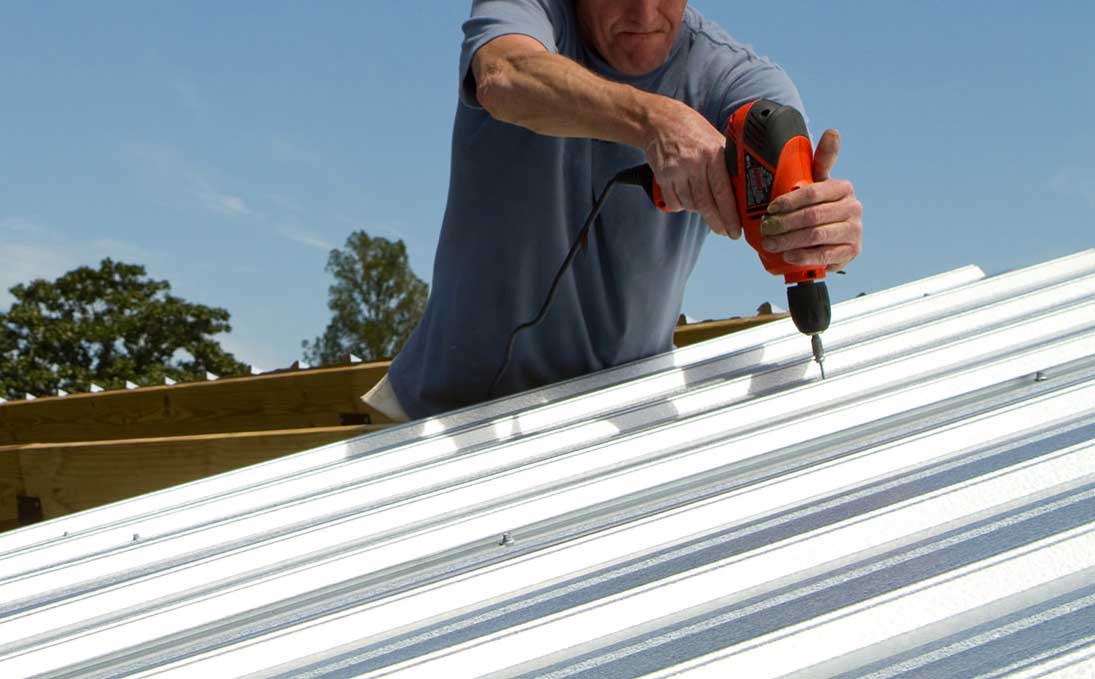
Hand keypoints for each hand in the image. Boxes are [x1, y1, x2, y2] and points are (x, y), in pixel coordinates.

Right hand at [643, 98, 740, 237]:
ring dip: (699, 210)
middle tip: (724, 232)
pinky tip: (685, 197)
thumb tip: (740, 189)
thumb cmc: (691, 130)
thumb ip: (726, 163)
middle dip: (717, 222)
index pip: (723, 191)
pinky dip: (681, 205)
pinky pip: (674, 202)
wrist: (660, 122)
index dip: (730, 215)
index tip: (735, 229)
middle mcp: (694, 163)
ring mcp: (677, 171)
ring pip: (690, 205)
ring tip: (703, 205)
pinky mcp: (663, 177)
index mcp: (713, 154)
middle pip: (706, 204)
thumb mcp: (715, 140)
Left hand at [758, 129, 862, 270]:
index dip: (788, 201)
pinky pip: (824, 256)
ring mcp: (854, 231)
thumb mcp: (818, 183)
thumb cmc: (819, 206)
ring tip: (770, 243)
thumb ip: (821, 159)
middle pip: (812, 216)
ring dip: (788, 241)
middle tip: (765, 228)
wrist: (833, 236)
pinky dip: (803, 256)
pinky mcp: (851, 252)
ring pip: (815, 236)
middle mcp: (854, 208)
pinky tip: (788, 256)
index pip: (812, 192)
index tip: (770, 208)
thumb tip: (833, 131)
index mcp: (844, 188)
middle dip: (783, 223)